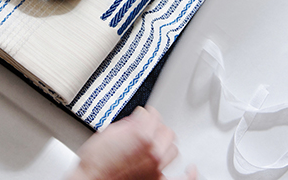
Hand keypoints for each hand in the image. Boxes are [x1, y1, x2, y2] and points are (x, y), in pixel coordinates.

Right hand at [67, 106, 197, 179]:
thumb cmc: (95, 162)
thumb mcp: (108, 131)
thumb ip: (129, 123)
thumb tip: (140, 118)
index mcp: (142, 134)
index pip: (154, 116)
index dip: (149, 114)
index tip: (147, 114)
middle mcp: (153, 151)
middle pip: (167, 132)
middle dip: (158, 128)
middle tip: (150, 128)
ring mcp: (158, 169)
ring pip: (174, 150)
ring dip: (167, 145)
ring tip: (160, 144)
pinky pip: (183, 179)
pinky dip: (190, 174)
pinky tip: (192, 169)